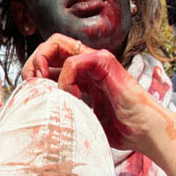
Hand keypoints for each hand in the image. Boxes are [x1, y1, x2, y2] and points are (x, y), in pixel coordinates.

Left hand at [23, 34, 167, 151]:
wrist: (145, 132)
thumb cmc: (118, 129)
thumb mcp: (80, 118)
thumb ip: (62, 109)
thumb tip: (36, 113)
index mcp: (79, 76)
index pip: (47, 59)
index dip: (33, 70)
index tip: (30, 91)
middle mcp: (86, 64)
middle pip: (48, 46)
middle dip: (32, 63)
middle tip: (32, 85)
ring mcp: (96, 61)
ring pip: (56, 43)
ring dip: (42, 64)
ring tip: (46, 87)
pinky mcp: (105, 63)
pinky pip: (73, 61)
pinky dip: (65, 78)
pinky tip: (72, 96)